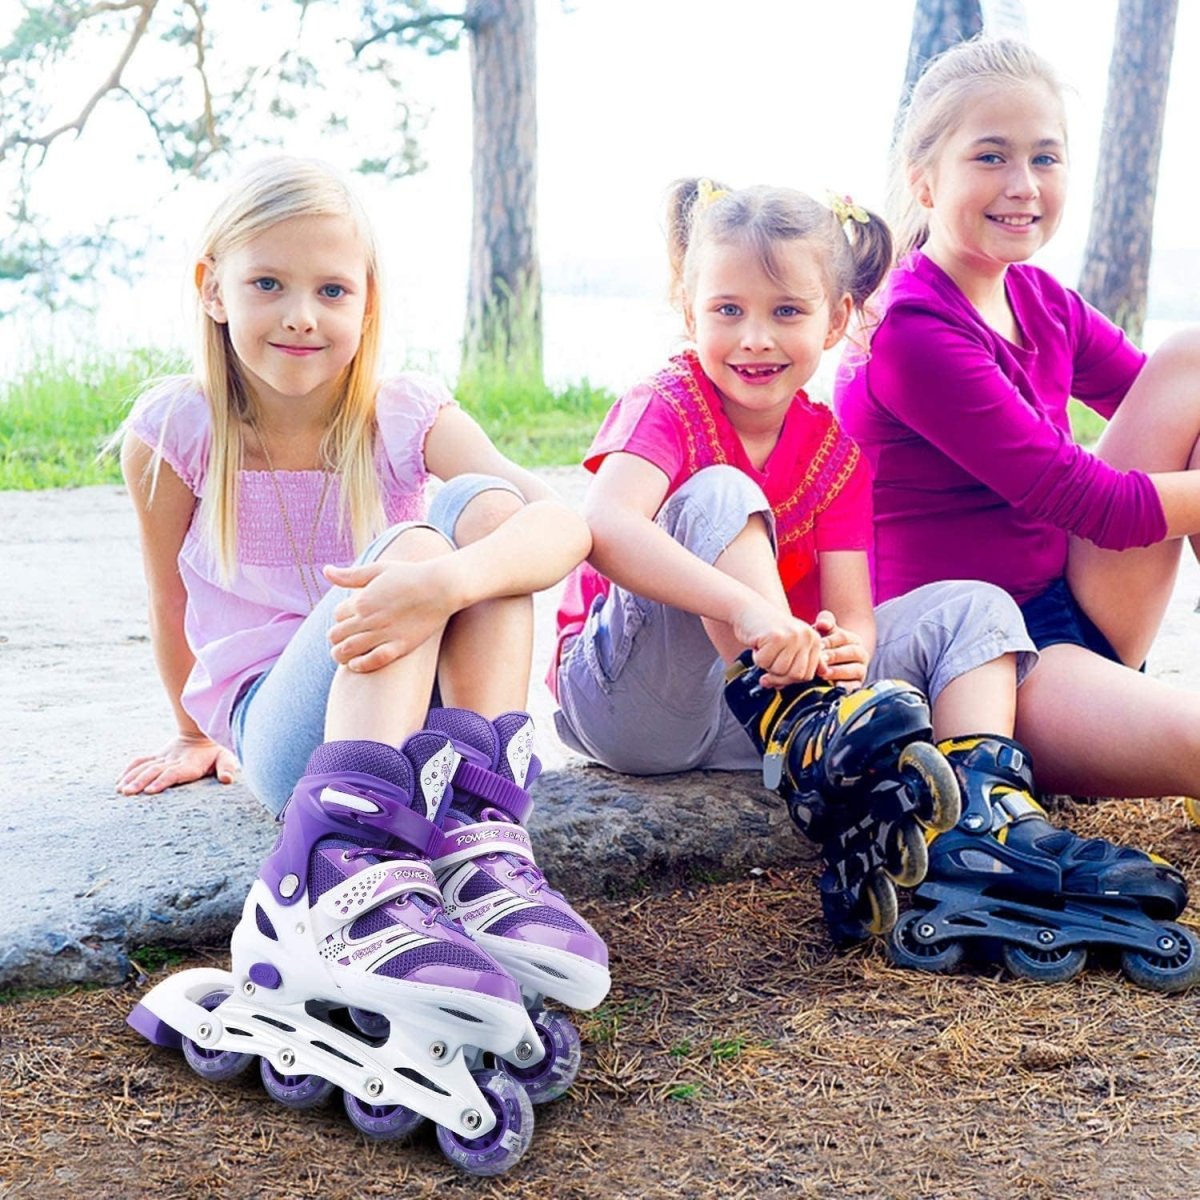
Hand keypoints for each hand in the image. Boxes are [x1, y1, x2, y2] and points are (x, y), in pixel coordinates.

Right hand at [117, 733, 237, 795]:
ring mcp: (163, 757)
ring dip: (131, 777)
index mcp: (189, 764)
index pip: (173, 773)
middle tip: (127, 793)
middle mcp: (173, 760)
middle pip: (154, 771)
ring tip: (120, 790)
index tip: (149, 790)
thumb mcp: (226, 758)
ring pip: (144, 766)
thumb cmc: (216, 751)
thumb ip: (227, 768)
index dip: (161, 781)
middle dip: (140, 782)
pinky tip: (119, 781)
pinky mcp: (157, 756)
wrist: (204, 733)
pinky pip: (140, 761)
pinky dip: (129, 770)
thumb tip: (228, 780)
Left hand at [324, 557, 458, 672]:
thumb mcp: (378, 570)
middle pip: (336, 635)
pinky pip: (372, 661)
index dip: (341, 618)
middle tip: (342, 640)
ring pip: (347, 650)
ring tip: (343, 655)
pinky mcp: (400, 646)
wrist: (441, 586)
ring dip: (340, 654)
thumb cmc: (410, 575)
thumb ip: (350, 574)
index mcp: (362, 600)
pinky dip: (359, 665)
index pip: (337, 615)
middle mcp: (370, 618)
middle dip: (336, 638)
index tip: (350, 619)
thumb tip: (325, 570)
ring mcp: (384, 633)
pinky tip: (356, 664)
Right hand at [732, 598, 823, 688]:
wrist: (749, 608)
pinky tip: (758, 644)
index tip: (779, 674)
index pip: (807, 675)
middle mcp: (806, 637)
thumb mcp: (790, 644)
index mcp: (814, 639)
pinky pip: (764, 662)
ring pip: (779, 670)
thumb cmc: (769, 629)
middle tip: (769, 663)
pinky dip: (757, 658)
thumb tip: (823, 674)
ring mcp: (792, 636)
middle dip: (779, 676)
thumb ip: (802, 661)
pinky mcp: (775, 636)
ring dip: (766, 664)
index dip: (790, 679)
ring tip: (764, 648)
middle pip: (795, 675)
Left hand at [813, 609, 868, 686]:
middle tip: (820, 660)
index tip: (817, 645)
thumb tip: (822, 623)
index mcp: (853, 639)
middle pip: (850, 653)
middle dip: (834, 656)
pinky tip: (836, 686)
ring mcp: (861, 670)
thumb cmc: (824, 646)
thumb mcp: (824, 632)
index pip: (843, 637)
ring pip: (855, 670)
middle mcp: (861, 654)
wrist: (831, 665)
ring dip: (838, 671)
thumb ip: (825, 622)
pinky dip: (847, 687)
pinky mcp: (857, 684)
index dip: (829, 641)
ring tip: (824, 673)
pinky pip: (855, 686)